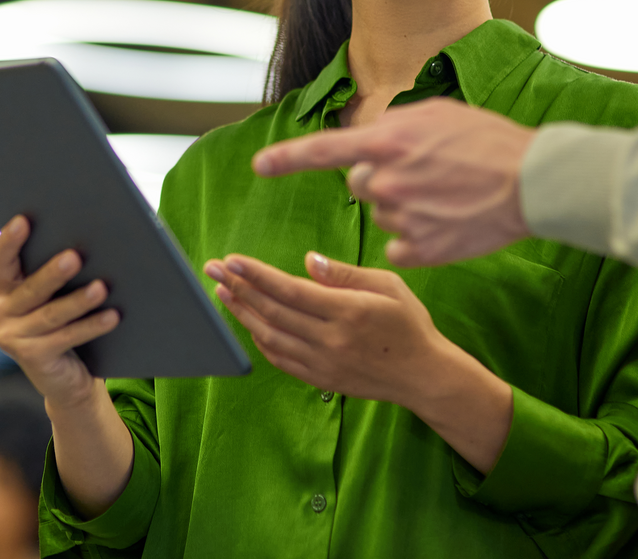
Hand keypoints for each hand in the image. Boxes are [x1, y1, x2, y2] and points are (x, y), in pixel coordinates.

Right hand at [0, 215, 119, 407]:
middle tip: (75, 256)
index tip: (24, 220)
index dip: (9, 241)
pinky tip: (112, 316)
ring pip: (51, 314)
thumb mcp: (53, 294)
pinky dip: (91, 326)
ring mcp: (11, 338)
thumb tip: (86, 240)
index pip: (0, 260)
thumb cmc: (62, 321)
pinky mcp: (30, 358)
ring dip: (78, 301)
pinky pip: (65, 337)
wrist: (65, 377)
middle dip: (53, 273)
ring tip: (102, 288)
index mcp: (2, 288)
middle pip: (30, 289)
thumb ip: (55, 270)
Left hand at [203, 251, 447, 404]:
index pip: (290, 290)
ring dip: (242, 313)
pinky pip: (280, 358)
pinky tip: (248, 321)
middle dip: (238, 287)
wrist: (424, 376)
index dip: (256, 274)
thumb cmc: (409, 324)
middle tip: (214, 269)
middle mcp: (331, 340)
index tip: (232, 259)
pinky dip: (259, 339)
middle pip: (273, 311)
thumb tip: (308, 261)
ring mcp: (323, 363)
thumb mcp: (387, 286)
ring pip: (270, 336)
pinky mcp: (321, 378)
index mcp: (347, 312)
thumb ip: (345, 274)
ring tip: (222, 292)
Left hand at [251, 97, 535, 266]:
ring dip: (403, 206)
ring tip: (446, 195)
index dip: (287, 158)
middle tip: (425, 172)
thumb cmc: (489, 141)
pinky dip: (417, 238)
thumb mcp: (437, 114)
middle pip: (360, 184)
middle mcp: (386, 182)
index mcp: (386, 143)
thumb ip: (393, 127)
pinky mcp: (421, 251)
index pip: (322, 150)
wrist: (534, 182)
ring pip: (382, 214)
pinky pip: (399, 246)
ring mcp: (402, 220)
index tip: (260, 166)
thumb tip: (370, 139)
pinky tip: (447, 223)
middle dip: (382, 177)